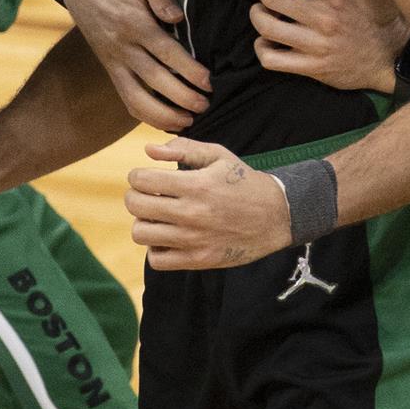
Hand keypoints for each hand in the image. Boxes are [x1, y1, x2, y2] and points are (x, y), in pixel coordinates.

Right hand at [64, 0, 211, 130]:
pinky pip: (126, 99)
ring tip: (188, 121)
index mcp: (134, 23)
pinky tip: (166, 120)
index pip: (165, 52)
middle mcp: (123, 47)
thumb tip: (177, 17)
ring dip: (163, 116)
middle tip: (205, 105)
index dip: (188, 69)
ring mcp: (114, 62)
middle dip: (182, 97)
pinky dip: (145, 115)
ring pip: (136, 99)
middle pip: (154, 80)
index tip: (208, 82)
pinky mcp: (111, 70)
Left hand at [126, 138, 291, 269]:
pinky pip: (157, 260)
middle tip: (147, 194)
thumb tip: (148, 150)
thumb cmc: (242, 181)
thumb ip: (183, 148)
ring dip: (144, 222)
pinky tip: (168, 236)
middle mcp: (191, 214)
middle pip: (136, 206)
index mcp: (195, 185)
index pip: (142, 180)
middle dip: (135, 196)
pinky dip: (156, 248)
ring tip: (157, 216)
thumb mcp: (218, 155)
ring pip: (141, 234)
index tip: (145, 176)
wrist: (274, 216)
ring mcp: (193, 240)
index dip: (137, 175)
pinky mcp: (198, 260)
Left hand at [252, 0, 406, 93]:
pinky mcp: (313, 68)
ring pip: (266, 27)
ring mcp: (316, 46)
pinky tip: (267, 40)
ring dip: (257, 15)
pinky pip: (272, 59)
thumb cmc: (385, 15)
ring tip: (261, 10)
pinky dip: (262, 48)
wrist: (396, 56)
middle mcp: (323, 18)